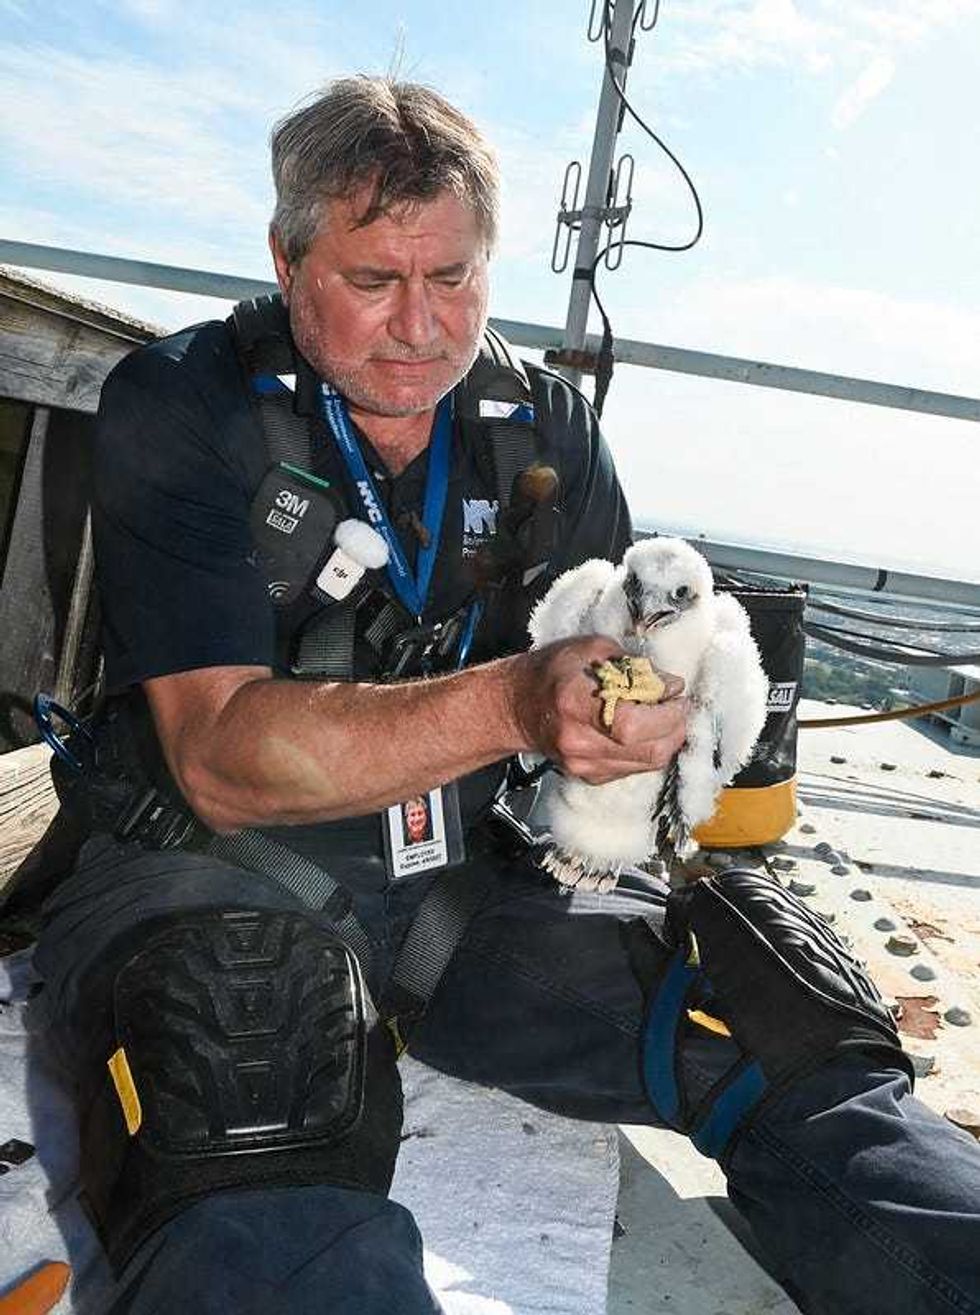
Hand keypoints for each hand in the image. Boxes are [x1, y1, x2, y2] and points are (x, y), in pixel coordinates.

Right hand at [510, 636, 689, 784]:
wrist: (517, 707)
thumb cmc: (551, 672)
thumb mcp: (591, 650)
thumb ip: (634, 666)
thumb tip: (670, 685)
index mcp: (575, 703)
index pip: (633, 723)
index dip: (665, 710)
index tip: (675, 690)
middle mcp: (579, 741)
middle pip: (650, 749)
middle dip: (676, 724)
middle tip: (678, 702)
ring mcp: (584, 764)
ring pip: (650, 762)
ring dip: (668, 737)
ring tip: (665, 714)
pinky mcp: (591, 776)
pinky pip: (637, 768)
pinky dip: (649, 748)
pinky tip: (645, 729)